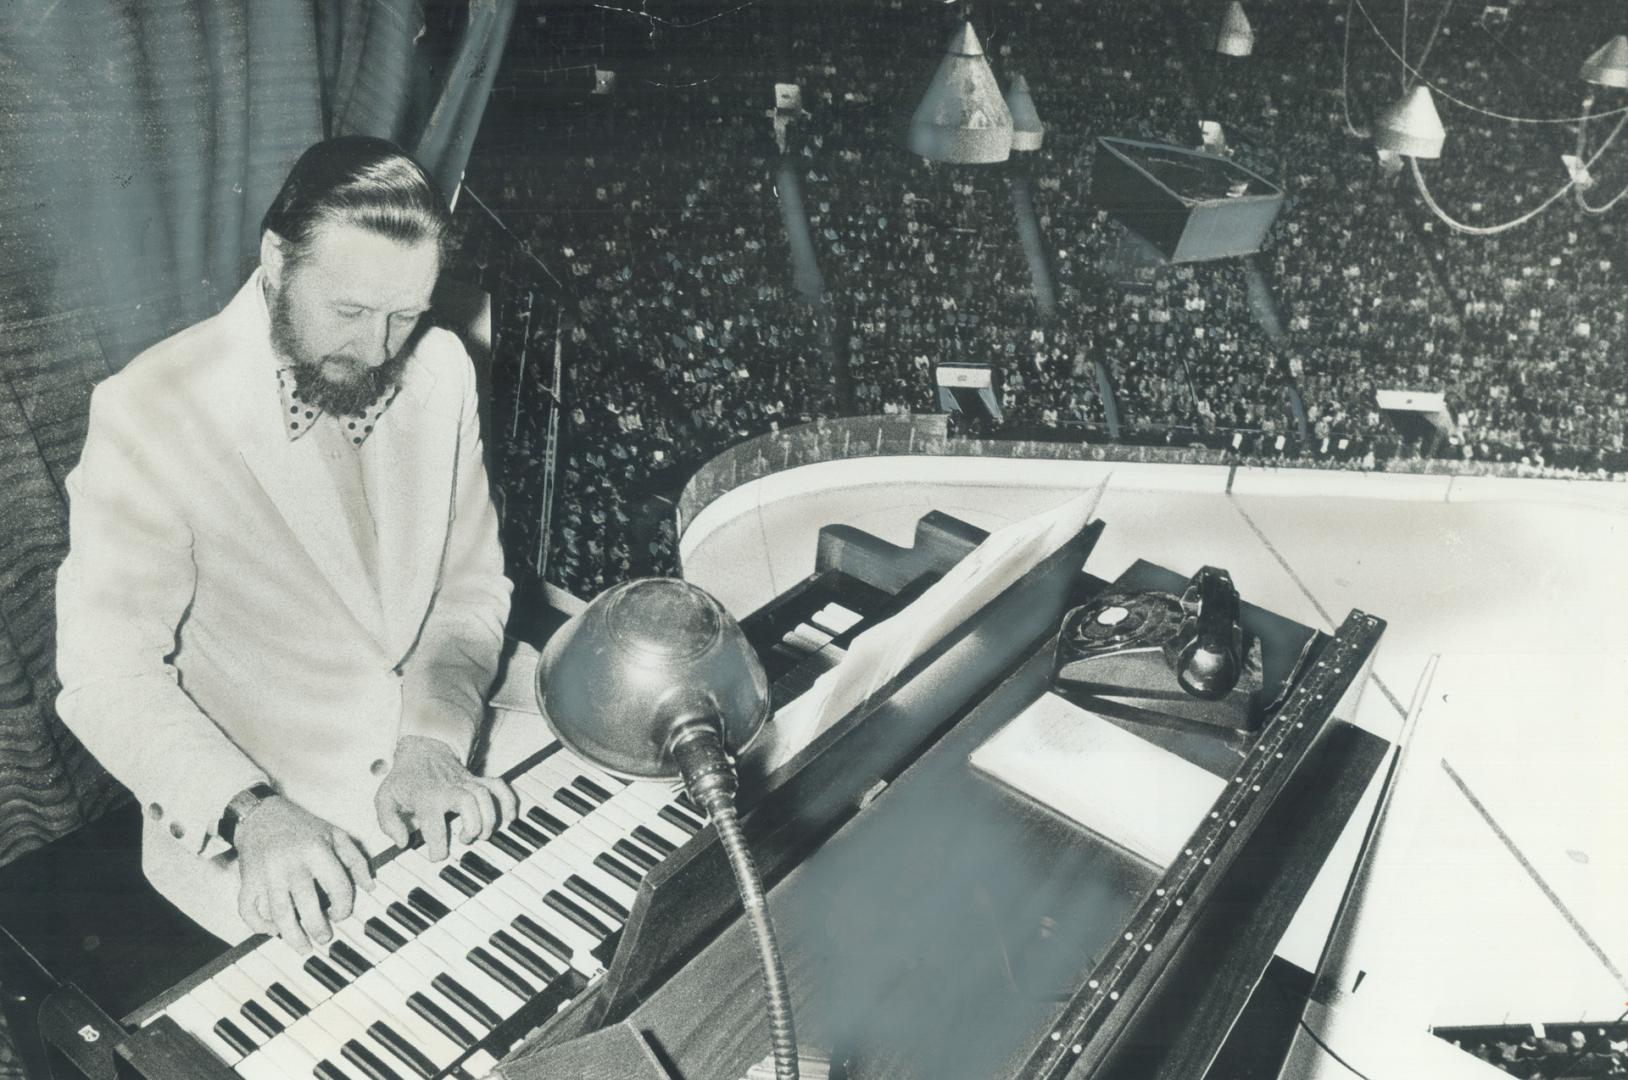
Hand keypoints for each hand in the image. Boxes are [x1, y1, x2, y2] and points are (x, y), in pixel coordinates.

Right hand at [235, 796, 371, 951]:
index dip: (344, 905)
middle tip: (325, 938)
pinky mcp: (248, 881)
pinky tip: (272, 931)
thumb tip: (370, 887)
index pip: (337, 886)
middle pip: (307, 904)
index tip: (341, 913)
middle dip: (318, 927)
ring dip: (291, 935)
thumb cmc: (302, 826)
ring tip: (303, 948)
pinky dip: (258, 925)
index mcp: (316, 851)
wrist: (261, 814)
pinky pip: (248, 909)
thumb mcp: (335, 835)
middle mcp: (291, 863)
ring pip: (278, 913)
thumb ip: (355, 860)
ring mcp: (267, 874)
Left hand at [374, 735, 517, 861]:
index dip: (437, 848)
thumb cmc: (405, 778)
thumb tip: (403, 841)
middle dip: (472, 827)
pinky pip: (499, 787)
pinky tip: (509, 818)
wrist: (421, 749)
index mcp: (426, 797)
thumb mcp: (385, 798)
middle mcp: (449, 789)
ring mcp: (466, 783)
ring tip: (480, 834)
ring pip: (486, 797)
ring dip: (488, 819)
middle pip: (468, 804)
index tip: (437, 856)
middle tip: (465, 839)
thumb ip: (388, 823)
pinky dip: (508, 802)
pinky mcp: (477, 780)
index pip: (434, 825)